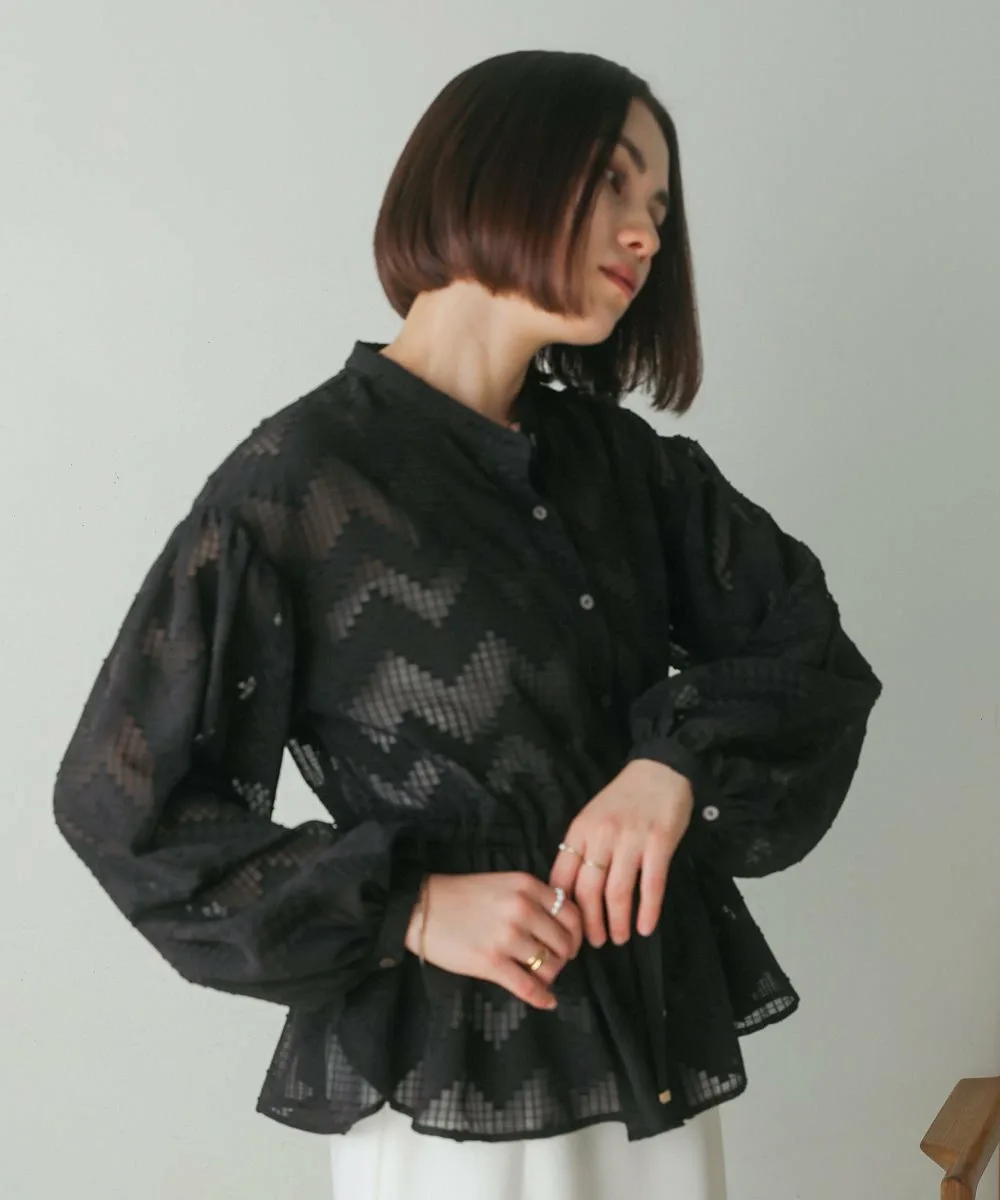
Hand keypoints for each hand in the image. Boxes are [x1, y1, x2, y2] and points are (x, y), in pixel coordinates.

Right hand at [403, 872, 583, 1009]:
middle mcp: (522, 909)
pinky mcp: (491, 962)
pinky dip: (542, 997)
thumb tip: (561, 926)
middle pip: (565, 943)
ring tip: (540, 977)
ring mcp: (507, 936)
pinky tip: (546, 1001)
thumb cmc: (461, 896)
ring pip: (550, 966)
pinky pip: (528, 987)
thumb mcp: (504, 884)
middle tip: (552, 962)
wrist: (421, 908)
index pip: (571, 914)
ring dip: (549, 976)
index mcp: (527, 886)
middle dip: (563, 957)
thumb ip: (533, 898)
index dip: (576, 934)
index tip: (569, 944)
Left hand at [549, 758, 692, 947]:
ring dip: (617, 922)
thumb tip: (570, 894)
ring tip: (618, 939)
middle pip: (588, 891)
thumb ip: (581, 850)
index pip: (563, 878)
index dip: (564, 910)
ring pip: (618, 892)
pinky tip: (646, 927)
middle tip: (594, 943)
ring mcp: (631, 839)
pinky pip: (652, 885)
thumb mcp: (591, 818)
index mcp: (579, 831)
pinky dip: (648, 911)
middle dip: (590, 924)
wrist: (659, 770)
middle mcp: (601, 836)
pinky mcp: (659, 842)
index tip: (567, 930)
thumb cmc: (622, 799)